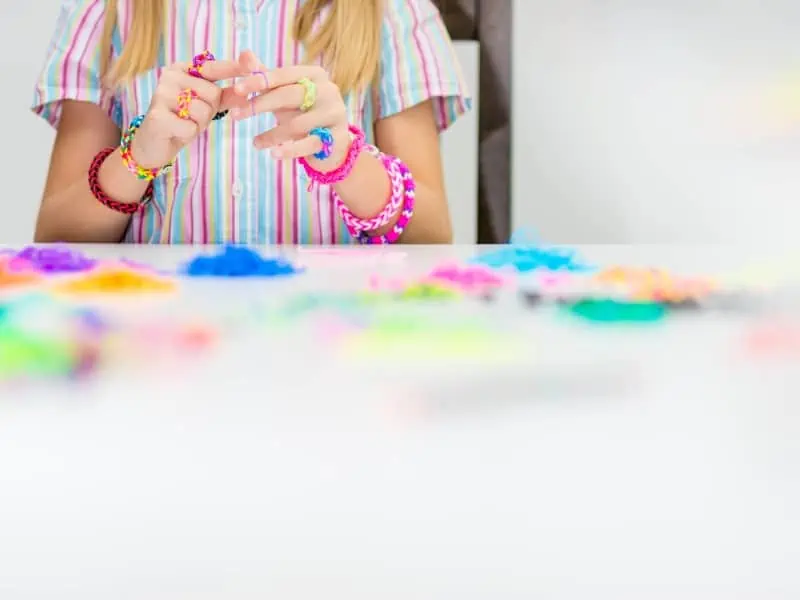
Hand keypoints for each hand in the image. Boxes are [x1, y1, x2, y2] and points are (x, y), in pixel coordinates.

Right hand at [132, 60, 246, 168]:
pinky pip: (190, 127)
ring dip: (199, 123)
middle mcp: (170, 76)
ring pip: (202, 111)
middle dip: (210, 110)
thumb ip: (228, 96)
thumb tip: (250, 89)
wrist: (154, 144)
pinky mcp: (157, 116)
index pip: (213, 67)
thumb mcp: (209, 106)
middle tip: (193, 115)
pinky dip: (188, 134)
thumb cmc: (183, 120)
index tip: (253, 61)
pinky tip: (176, 131)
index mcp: (182, 69)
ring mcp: (161, 94)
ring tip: (184, 122)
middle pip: (212, 93)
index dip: (234, 67)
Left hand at [231, 51, 349, 164]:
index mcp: (315, 74)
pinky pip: (308, 144)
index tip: (236, 90)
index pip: (283, 74)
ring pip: (297, 123)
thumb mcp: (284, 93)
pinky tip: (274, 154)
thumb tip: (244, 53)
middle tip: (235, 115)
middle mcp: (328, 90)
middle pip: (290, 95)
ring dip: (272, 134)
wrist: (333, 142)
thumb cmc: (304, 112)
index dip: (258, 81)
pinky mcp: (337, 138)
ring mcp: (334, 113)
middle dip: (260, 105)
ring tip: (256, 143)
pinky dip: (289, 150)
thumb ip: (265, 77)